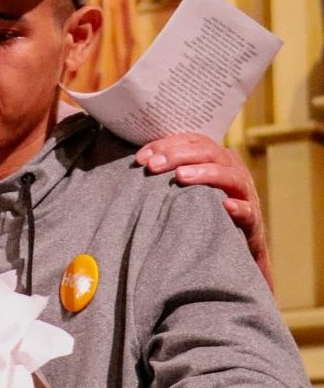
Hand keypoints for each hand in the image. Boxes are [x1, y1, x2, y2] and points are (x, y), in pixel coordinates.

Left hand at [136, 133, 272, 289]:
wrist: (235, 246)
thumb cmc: (203, 210)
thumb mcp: (186, 188)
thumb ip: (168, 173)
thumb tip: (135, 163)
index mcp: (215, 158)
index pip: (192, 142)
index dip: (166, 145)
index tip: (141, 157)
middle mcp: (232, 170)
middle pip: (208, 153)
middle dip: (178, 156)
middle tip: (153, 165)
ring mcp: (244, 193)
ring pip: (230, 176)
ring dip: (205, 173)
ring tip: (181, 175)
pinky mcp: (252, 219)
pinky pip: (248, 211)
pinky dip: (238, 207)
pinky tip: (225, 205)